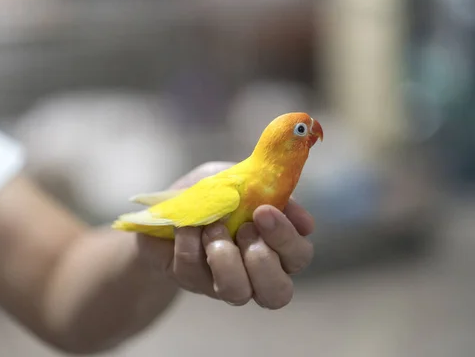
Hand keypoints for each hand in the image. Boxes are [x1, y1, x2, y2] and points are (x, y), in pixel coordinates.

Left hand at [138, 161, 314, 308]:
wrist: (170, 202)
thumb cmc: (217, 192)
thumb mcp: (244, 181)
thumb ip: (273, 195)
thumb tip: (305, 222)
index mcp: (277, 246)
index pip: (299, 256)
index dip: (286, 238)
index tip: (264, 212)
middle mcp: (255, 273)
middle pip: (278, 293)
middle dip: (261, 260)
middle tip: (243, 229)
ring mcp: (223, 282)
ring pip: (237, 293)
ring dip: (224, 257)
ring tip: (212, 228)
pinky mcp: (191, 281)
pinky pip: (193, 270)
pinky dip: (189, 241)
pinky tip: (186, 225)